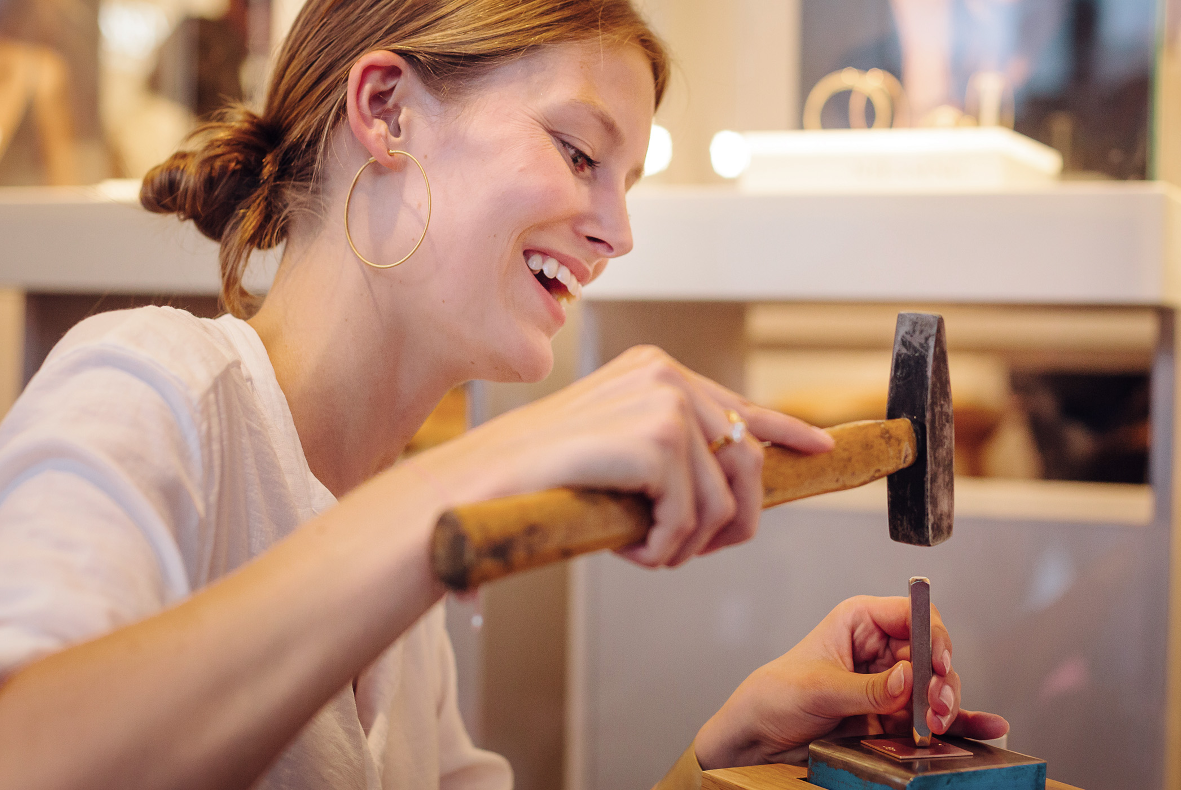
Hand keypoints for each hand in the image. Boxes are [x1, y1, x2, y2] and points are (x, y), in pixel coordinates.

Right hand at [417, 345, 832, 566]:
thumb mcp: (613, 451)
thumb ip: (669, 452)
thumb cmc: (535, 476)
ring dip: (687, 545)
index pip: (737, 404)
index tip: (818, 447)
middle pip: (746, 463)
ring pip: (724, 501)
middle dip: (729, 523)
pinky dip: (665, 549)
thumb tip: (732, 482)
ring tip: (641, 548)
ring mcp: (663, 401)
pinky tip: (628, 547)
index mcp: (654, 369)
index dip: (785, 430)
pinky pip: (694, 518)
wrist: (474, 485)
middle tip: (680, 550)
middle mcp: (665, 374)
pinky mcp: (655, 438)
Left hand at [693, 596, 1009, 768]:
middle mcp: (881, 648)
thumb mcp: (816, 689)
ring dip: (945, 706)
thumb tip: (907, 679)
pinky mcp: (893, 715)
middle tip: (933, 707)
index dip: (931, 637)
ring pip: (936, 689)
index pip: (913, 615)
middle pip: (932, 655)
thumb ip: (865, 688)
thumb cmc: (775, 696)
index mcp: (860, 622)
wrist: (758, 737)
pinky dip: (958, 725)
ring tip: (935, 725)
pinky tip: (984, 730)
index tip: (935, 665)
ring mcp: (890, 683)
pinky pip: (931, 717)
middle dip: (939, 680)